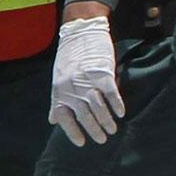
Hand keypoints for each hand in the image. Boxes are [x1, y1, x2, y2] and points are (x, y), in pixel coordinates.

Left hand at [50, 16, 123, 145]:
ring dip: (106, 121)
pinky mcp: (102, 73)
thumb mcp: (58, 79)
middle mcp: (72, 88)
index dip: (73, 132)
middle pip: (84, 115)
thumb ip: (57, 100)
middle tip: (102, 140)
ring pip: (98, 107)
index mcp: (59, 91)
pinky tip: (121, 113)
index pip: (65, 117)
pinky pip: (111, 94)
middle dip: (93, 129)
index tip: (82, 143)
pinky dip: (117, 105)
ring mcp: (87, 81)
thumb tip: (54, 120)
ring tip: (113, 130)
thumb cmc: (69, 58)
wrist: (81, 32)